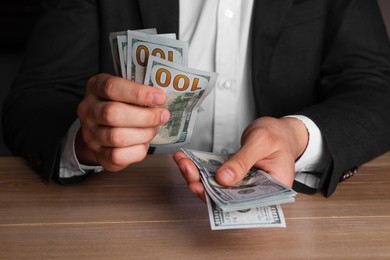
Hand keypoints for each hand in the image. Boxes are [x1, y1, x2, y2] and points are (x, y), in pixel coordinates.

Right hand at [76, 73, 169, 170]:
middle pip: (113, 113)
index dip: (138, 93)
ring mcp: (90, 134)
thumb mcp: (125, 91)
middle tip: (163, 116)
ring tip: (154, 129)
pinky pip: (118, 156)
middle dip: (145, 116)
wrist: (100, 131)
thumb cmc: (120, 106)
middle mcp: (88, 110)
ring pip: (116, 137)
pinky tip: (144, 144)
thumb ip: (140, 92)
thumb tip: (162, 99)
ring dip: (143, 134)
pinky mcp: (98, 154)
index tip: (160, 98)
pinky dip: (138, 151)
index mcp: (95, 88)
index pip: (112, 87)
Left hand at [173, 116, 307, 201]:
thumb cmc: (276, 135)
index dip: (221, 200)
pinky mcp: (233, 178)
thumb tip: (223, 179)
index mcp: (272, 191)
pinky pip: (215, 178)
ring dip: (197, 176)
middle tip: (187, 170)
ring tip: (183, 162)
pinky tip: (187, 159)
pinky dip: (200, 169)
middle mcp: (256, 193)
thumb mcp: (261, 142)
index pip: (244, 203)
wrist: (277, 130)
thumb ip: (243, 161)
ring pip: (217, 188)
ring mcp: (243, 186)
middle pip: (226, 197)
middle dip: (202, 186)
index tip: (201, 188)